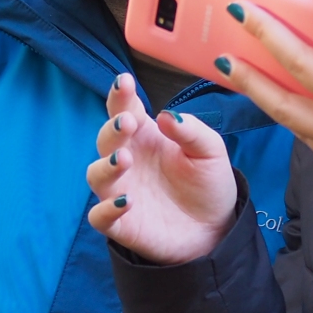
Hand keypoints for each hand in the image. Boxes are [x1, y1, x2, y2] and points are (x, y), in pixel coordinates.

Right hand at [85, 73, 240, 263]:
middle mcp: (127, 161)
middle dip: (113, 128)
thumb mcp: (210, 151)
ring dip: (106, 165)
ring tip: (125, 159)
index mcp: (145, 137)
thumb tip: (166, 116)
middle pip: (106, 139)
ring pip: (96, 175)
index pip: (125, 110)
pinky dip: (106, 209)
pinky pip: (100, 216)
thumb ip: (191, 131)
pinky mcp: (120, 224)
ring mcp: (120, 191)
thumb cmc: (208, 184)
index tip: (124, 82)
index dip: (120, 96)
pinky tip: (126, 201)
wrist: (216, 229)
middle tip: (128, 122)